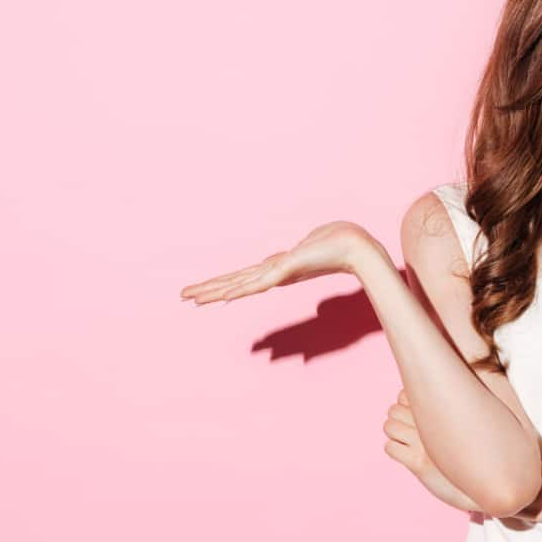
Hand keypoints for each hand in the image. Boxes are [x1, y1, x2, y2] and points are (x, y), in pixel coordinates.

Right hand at [179, 220, 378, 304]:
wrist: (358, 247)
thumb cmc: (338, 242)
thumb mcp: (309, 247)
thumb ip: (297, 254)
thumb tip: (294, 254)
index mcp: (276, 268)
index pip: (242, 277)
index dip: (221, 284)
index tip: (202, 291)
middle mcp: (275, 273)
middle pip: (234, 283)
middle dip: (208, 290)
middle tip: (184, 297)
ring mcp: (280, 273)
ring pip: (241, 285)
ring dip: (216, 292)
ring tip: (194, 299)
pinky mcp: (289, 270)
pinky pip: (260, 282)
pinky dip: (242, 290)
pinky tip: (226, 296)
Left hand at [384, 387, 484, 513]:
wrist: (482, 484)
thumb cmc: (472, 454)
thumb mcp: (462, 426)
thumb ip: (443, 412)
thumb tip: (424, 399)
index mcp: (441, 410)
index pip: (404, 394)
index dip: (406, 403)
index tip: (416, 416)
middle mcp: (432, 423)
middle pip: (393, 409)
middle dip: (397, 419)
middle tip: (411, 432)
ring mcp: (424, 443)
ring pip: (389, 426)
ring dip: (394, 433)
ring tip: (407, 443)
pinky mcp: (418, 463)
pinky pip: (390, 448)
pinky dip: (395, 450)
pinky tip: (407, 456)